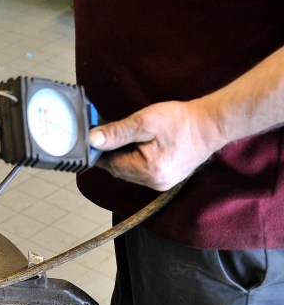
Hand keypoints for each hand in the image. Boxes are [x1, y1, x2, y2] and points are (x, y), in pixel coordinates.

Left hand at [88, 100, 223, 190]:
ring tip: (132, 136)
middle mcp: (154, 182)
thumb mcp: (145, 122)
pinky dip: (135, 159)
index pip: (110, 163)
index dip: (101, 149)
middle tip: (115, 131)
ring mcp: (162, 183)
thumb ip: (117, 133)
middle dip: (113, 152)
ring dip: (124, 155)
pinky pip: (141, 171)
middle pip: (118, 169)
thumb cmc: (180, 121)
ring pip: (129, 170)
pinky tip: (141, 144)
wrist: (211, 124)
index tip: (97, 134)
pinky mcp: (167, 178)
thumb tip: (93, 140)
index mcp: (148, 171)